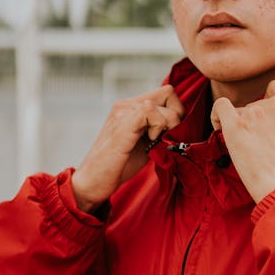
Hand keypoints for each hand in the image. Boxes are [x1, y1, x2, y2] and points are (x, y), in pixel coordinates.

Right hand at [72, 84, 183, 211]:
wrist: (93, 182)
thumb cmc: (118, 166)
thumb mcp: (145, 143)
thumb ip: (158, 130)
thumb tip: (182, 127)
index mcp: (130, 107)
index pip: (166, 93)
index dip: (176, 112)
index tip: (169, 133)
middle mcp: (126, 104)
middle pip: (169, 92)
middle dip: (176, 116)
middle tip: (166, 137)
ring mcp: (122, 112)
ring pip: (163, 102)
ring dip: (168, 125)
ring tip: (154, 142)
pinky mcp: (122, 125)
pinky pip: (150, 111)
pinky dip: (159, 127)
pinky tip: (150, 142)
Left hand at [211, 79, 274, 203]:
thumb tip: (269, 127)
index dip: (266, 102)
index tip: (264, 120)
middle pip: (255, 103)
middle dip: (253, 121)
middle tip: (257, 146)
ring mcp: (256, 113)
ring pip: (239, 110)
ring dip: (239, 125)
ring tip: (246, 150)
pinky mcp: (236, 126)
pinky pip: (220, 106)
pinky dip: (217, 115)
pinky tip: (220, 129)